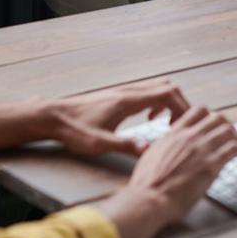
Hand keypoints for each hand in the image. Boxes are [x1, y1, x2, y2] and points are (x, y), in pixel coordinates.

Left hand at [44, 80, 189, 156]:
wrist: (54, 116)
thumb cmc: (75, 130)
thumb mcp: (98, 144)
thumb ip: (125, 145)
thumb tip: (148, 150)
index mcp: (129, 100)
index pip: (167, 94)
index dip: (181, 107)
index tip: (181, 126)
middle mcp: (131, 90)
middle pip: (168, 87)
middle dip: (180, 104)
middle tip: (179, 125)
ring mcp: (127, 89)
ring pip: (159, 86)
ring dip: (170, 102)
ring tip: (167, 122)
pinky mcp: (122, 93)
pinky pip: (150, 90)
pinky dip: (159, 101)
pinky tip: (149, 117)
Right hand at [126, 105, 236, 223]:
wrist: (148, 199)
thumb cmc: (145, 184)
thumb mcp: (152, 155)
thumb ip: (167, 146)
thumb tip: (172, 147)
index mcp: (175, 133)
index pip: (198, 111)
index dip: (210, 115)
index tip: (215, 123)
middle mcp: (190, 136)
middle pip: (217, 118)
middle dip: (227, 124)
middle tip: (231, 134)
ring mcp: (201, 149)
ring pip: (228, 130)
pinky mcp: (211, 164)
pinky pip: (233, 148)